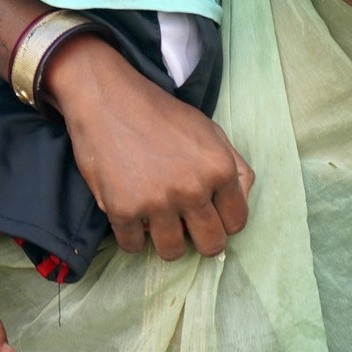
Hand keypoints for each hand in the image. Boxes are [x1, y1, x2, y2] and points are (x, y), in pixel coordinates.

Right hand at [47, 36, 252, 260]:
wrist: (107, 98)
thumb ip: (235, 165)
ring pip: (172, 252)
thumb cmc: (160, 113)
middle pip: (211, 245)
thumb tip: (244, 198)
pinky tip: (130, 211)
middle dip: (200, 239)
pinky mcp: (123, 210)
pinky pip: (133, 246)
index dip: (223, 221)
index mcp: (219, 168)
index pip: (237, 222)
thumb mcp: (210, 130)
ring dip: (165, 239)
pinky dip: (131, 235)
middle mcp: (193, 189)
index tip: (209, 215)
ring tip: (156, 218)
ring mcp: (157, 202)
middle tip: (185, 224)